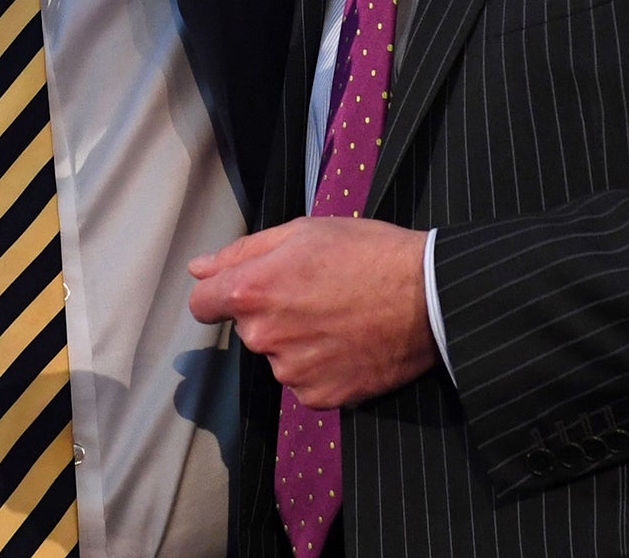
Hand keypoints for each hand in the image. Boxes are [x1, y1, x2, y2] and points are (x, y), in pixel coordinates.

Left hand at [187, 217, 436, 408]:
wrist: (429, 296)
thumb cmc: (368, 252)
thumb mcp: (302, 231)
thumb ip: (242, 252)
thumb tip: (199, 268)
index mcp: (253, 291)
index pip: (202, 304)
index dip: (221, 293)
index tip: (245, 289)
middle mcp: (265, 336)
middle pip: (248, 328)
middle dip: (271, 312)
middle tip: (315, 292)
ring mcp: (292, 372)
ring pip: (278, 356)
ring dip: (297, 342)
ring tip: (339, 316)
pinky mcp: (321, 397)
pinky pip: (305, 383)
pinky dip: (321, 367)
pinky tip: (349, 343)